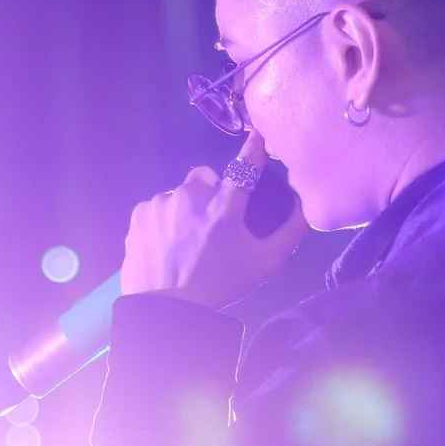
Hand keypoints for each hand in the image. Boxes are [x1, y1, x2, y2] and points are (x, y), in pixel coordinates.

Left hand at [119, 130, 307, 308]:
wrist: (166, 312)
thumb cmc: (220, 285)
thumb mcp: (266, 264)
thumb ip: (291, 231)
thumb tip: (305, 203)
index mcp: (225, 206)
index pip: (246, 164)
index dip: (255, 148)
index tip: (260, 133)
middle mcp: (192, 195)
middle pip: (207, 178)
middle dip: (212, 192)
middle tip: (214, 225)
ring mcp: (162, 202)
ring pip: (180, 193)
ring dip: (187, 209)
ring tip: (187, 241)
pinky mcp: (140, 213)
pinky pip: (158, 207)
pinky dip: (164, 220)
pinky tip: (168, 244)